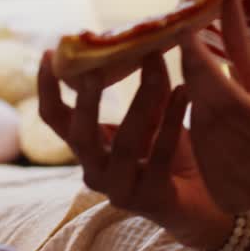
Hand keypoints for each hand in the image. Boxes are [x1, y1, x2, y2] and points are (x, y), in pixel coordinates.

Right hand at [37, 50, 234, 250]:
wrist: (202, 205)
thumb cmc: (170, 157)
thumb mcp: (152, 118)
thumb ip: (147, 88)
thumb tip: (148, 45)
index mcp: (87, 149)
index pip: (55, 119)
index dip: (47, 88)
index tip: (48, 53)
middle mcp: (95, 172)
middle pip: (79, 135)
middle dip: (86, 101)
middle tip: (95, 68)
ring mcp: (120, 190)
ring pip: (126, 143)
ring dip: (142, 100)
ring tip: (156, 66)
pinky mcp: (151, 199)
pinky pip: (162, 154)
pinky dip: (173, 120)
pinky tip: (184, 92)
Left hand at [177, 0, 249, 214]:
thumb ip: (241, 43)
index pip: (229, 96)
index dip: (202, 65)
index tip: (183, 33)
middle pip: (210, 116)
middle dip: (196, 83)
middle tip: (191, 58)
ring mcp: (248, 188)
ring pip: (201, 137)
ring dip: (196, 111)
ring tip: (209, 98)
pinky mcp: (231, 201)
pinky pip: (201, 161)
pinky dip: (199, 139)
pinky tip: (211, 128)